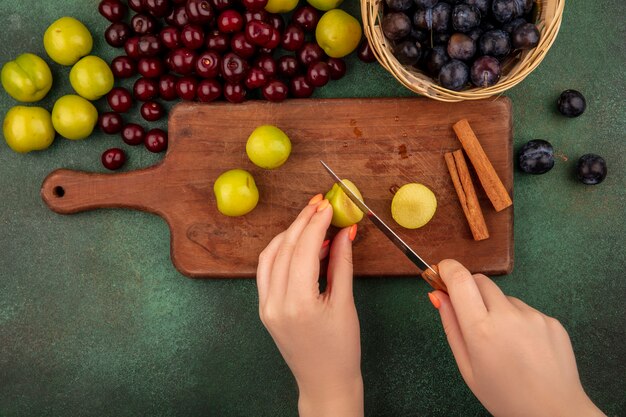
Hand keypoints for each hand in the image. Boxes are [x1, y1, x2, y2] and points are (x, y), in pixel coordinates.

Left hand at [256, 195, 362, 416]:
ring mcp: (266, 306)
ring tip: (312, 221)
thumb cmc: (341, 349)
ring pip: (270, 255)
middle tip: (320, 205)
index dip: (316, 223)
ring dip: (290, 234)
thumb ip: (342, 264)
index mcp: (299, 303)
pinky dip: (280, 251)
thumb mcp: (346, 304)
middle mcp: (275, 302)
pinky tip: (298, 243)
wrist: (324, 382)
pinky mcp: (264, 308)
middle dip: (303, 222)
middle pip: (285, 248)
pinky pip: (267, 270)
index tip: (328, 205)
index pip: (303, 250)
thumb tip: (344, 231)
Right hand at [430, 259, 604, 416]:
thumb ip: (451, 326)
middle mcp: (507, 316)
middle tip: (470, 315)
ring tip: (504, 343)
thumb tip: (437, 294)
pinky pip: (526, 310)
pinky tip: (523, 347)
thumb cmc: (504, 395)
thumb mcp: (466, 366)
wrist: (553, 412)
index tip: (441, 272)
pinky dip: (518, 321)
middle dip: (469, 290)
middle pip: (480, 281)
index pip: (460, 279)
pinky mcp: (551, 320)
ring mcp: (532, 316)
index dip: (448, 269)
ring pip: (504, 298)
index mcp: (481, 330)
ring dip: (496, 309)